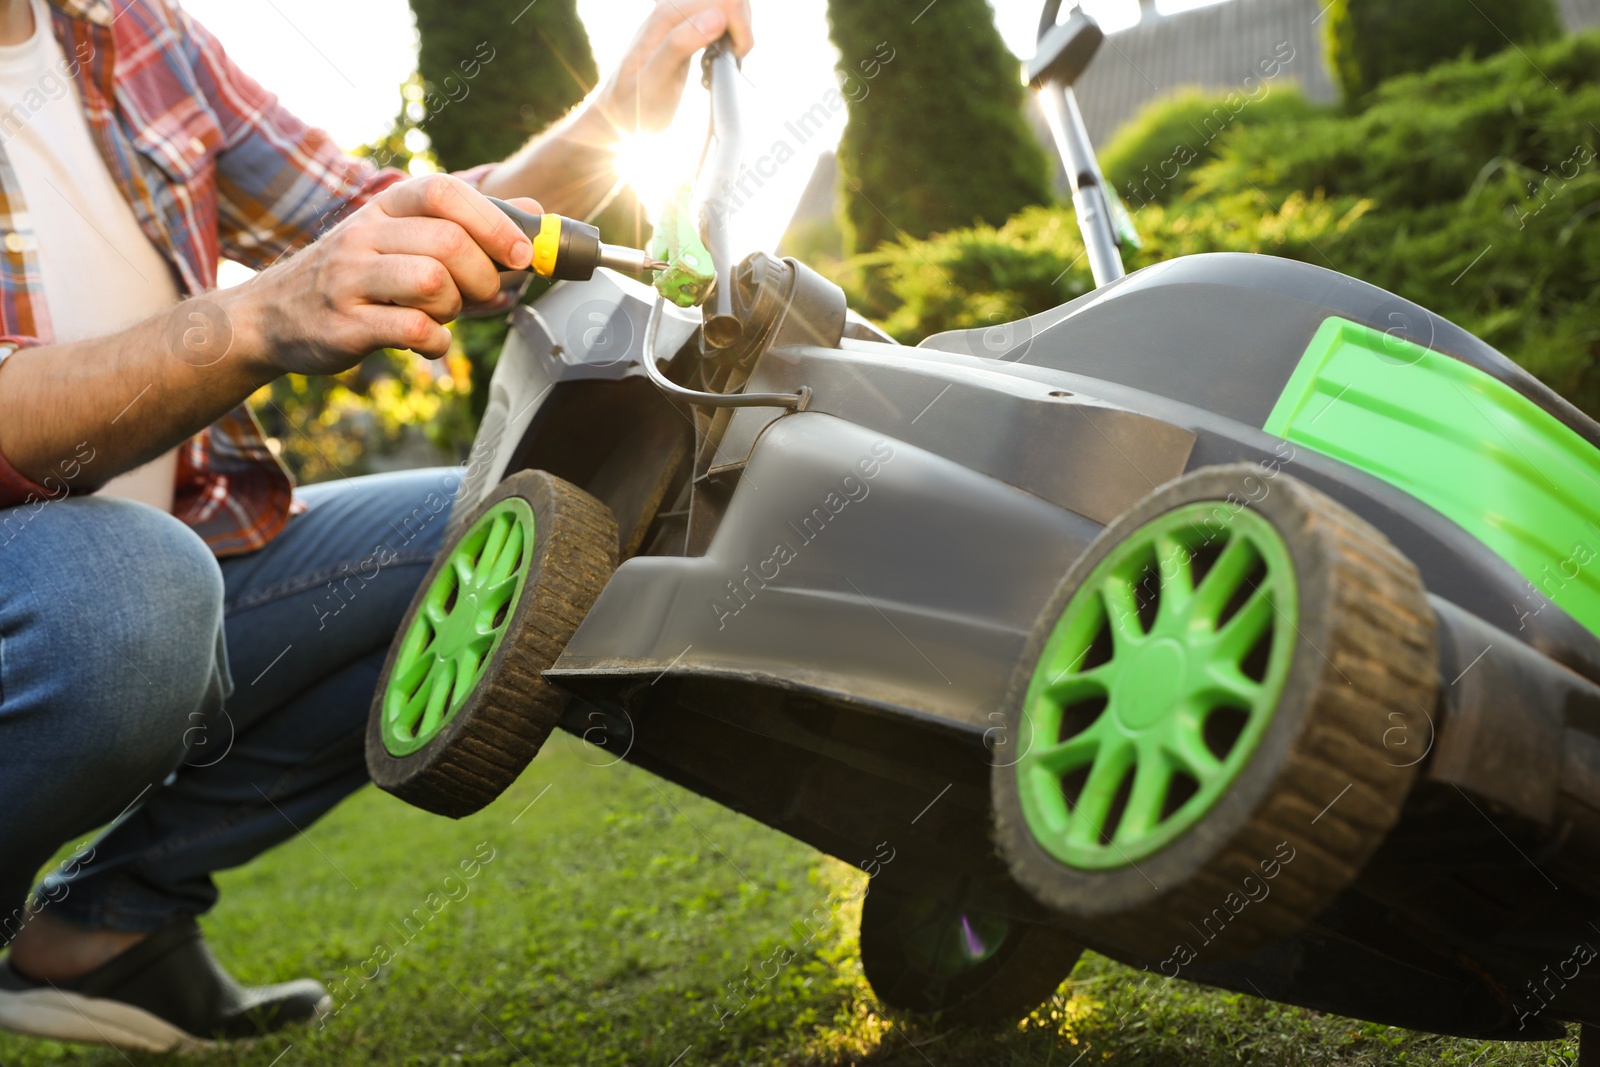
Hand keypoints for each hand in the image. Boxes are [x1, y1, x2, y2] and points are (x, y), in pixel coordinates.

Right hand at [231, 175, 538, 375]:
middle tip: (482, 295)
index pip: (445, 192)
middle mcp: (363, 234)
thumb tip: (536, 212)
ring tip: (442, 315)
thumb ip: (466, 225)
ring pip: (433, 282)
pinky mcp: (344, 324)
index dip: (494, 221)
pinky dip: (437, 343)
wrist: (271, 317)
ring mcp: (349, 278)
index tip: (523, 253)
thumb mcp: (400, 238)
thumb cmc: (357, 277)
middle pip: (449, 242)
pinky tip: (428, 343)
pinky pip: (413, 329)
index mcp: (384, 207)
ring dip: (456, 308)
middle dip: (484, 276)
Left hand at [592, 0, 753, 135]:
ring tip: (726, 56)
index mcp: (666, 17)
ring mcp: (678, 17)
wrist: (616, 117)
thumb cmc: (632, 106)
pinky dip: (728, 33)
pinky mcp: (683, 29)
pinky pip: (717, 17)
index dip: (739, 28)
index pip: (724, 0)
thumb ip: (680, 46)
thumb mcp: (654, 82)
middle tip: (731, 58)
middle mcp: (672, 9)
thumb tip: (716, 17)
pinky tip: (719, 53)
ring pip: (725, 5)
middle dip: (741, 26)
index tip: (734, 56)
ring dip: (737, 29)